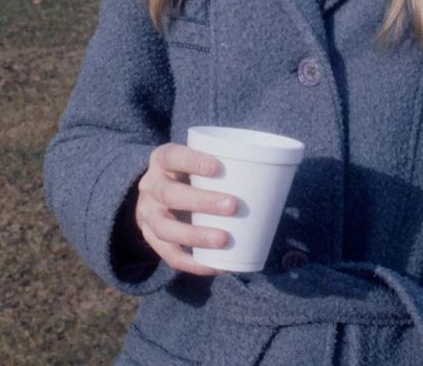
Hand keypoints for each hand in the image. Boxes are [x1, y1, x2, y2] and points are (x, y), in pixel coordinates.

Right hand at [133, 142, 237, 275]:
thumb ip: (222, 167)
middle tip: (233, 205)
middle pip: (169, 194)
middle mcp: (150, 187)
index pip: (171, 156)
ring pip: (166, 228)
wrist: (156, 195)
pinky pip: (169, 255)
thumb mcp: (196, 162)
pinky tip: (216, 266)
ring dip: (196, 235)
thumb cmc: (190, 174)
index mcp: (162, 161)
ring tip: (224, 239)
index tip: (217, 167)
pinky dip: (193, 263)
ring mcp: (147, 215)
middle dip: (201, 201)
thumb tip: (275, 178)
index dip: (191, 161)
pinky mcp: (152, 239)